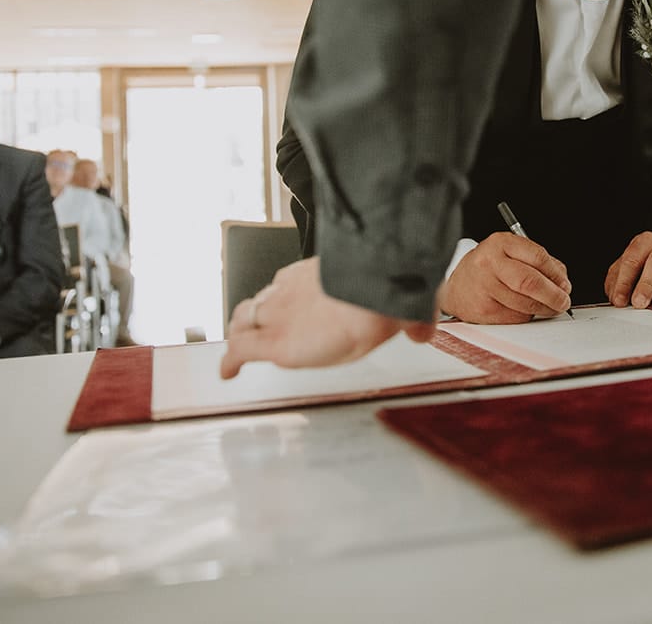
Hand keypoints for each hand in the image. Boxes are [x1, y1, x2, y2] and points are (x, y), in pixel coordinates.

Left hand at [220, 257, 435, 377]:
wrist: (372, 290)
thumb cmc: (386, 291)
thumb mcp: (406, 303)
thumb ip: (414, 318)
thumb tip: (424, 330)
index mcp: (314, 279)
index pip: (288, 286)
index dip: (284, 297)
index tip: (287, 309)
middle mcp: (290, 294)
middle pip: (260, 302)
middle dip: (255, 315)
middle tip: (253, 328)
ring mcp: (277, 317)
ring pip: (244, 322)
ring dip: (240, 333)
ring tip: (238, 346)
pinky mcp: (271, 343)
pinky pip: (238, 352)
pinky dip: (229, 362)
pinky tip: (227, 372)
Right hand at [437, 233, 571, 323]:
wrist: (458, 287)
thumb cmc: (489, 269)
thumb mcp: (511, 254)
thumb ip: (538, 263)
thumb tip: (561, 283)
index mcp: (501, 243)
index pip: (538, 257)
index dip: (556, 274)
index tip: (565, 284)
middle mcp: (490, 263)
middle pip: (531, 282)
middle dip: (554, 295)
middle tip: (563, 301)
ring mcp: (485, 287)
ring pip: (526, 304)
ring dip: (543, 309)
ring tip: (547, 307)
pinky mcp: (484, 310)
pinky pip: (516, 317)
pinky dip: (526, 316)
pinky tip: (522, 309)